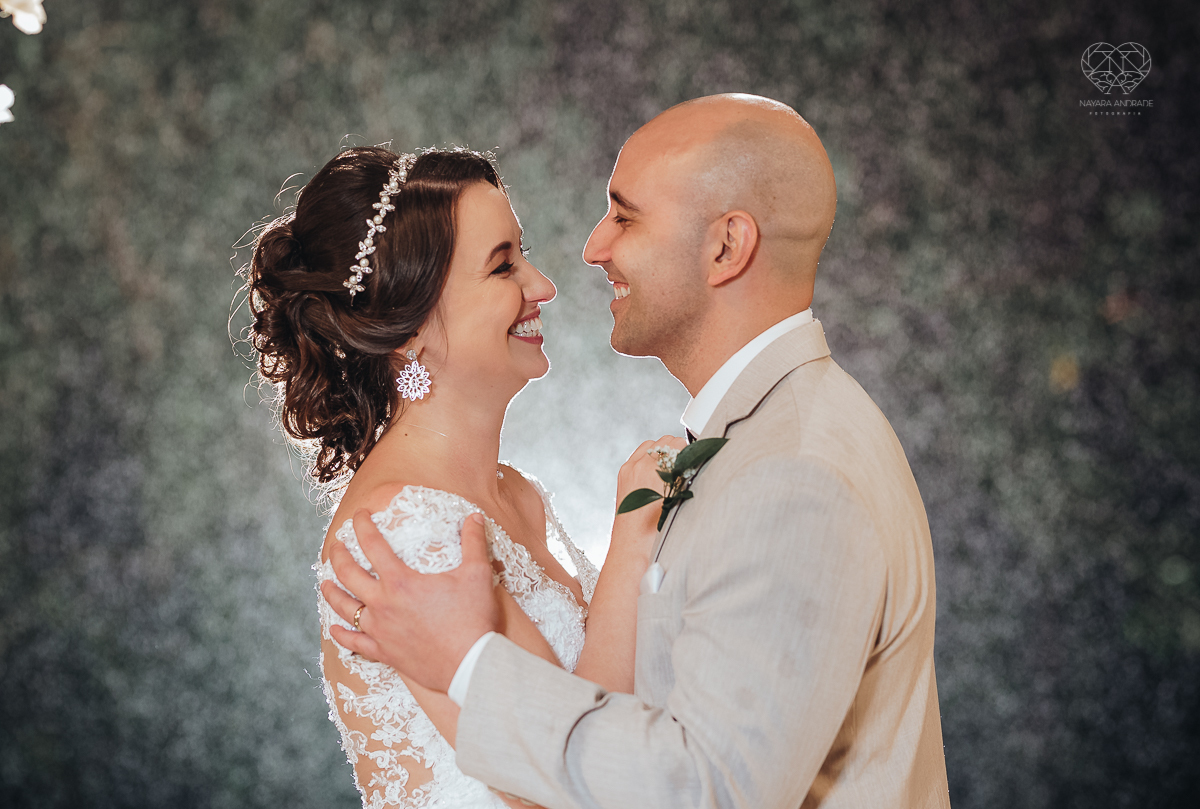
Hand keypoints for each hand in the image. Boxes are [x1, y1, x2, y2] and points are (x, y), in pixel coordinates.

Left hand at [322, 511, 500, 693]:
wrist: (470, 664)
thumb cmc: (473, 619)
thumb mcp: (477, 574)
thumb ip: (474, 542)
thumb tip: (475, 517)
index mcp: (400, 581)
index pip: (373, 545)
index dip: (363, 526)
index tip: (360, 515)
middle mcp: (383, 603)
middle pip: (348, 574)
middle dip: (339, 555)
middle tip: (336, 546)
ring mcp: (380, 630)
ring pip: (344, 608)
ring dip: (332, 592)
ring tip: (325, 582)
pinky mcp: (384, 652)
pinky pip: (354, 643)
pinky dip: (341, 635)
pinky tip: (334, 629)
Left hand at [613, 434, 687, 549]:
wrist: (633, 546)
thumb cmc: (657, 529)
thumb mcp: (679, 499)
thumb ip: (684, 475)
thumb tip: (692, 461)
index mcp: (655, 470)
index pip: (677, 444)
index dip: (689, 451)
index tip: (694, 458)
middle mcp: (639, 465)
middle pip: (664, 441)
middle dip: (676, 450)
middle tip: (685, 464)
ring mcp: (628, 469)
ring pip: (650, 445)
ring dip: (662, 452)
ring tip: (670, 468)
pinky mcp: (623, 474)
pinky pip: (638, 455)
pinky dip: (649, 457)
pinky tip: (656, 473)